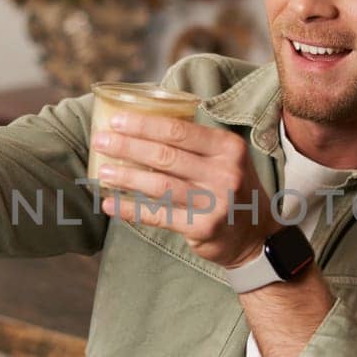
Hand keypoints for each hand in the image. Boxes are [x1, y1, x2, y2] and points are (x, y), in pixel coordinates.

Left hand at [93, 111, 278, 267]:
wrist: (255, 236)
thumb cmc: (231, 189)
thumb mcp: (226, 159)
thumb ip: (196, 143)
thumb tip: (144, 126)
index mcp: (228, 147)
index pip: (179, 130)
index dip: (144, 124)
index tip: (116, 120)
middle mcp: (224, 172)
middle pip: (165, 155)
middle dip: (128, 146)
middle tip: (100, 141)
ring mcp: (215, 201)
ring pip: (160, 185)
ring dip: (126, 177)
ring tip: (102, 172)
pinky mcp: (203, 227)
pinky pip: (159, 215)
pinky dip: (131, 210)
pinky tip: (111, 205)